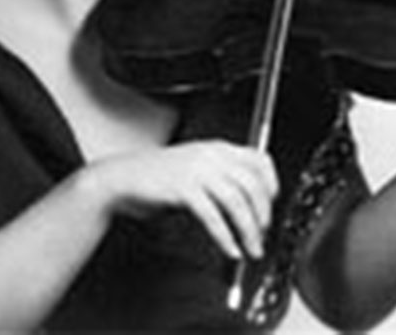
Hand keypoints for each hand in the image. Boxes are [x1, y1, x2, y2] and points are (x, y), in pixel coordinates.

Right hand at [88, 141, 277, 259]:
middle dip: (262, 214)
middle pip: (252, 183)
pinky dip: (225, 236)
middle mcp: (211, 156)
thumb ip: (222, 178)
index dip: (272, 184)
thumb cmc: (159, 177)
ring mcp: (198, 170)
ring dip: (248, 229)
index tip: (272, 205)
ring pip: (236, 201)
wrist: (123, 177)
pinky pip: (213, 216)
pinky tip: (229, 248)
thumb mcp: (197, 169)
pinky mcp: (184, 189)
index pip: (259, 159)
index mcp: (218, 148)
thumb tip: (251, 203)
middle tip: (262, 234)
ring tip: (250, 247)